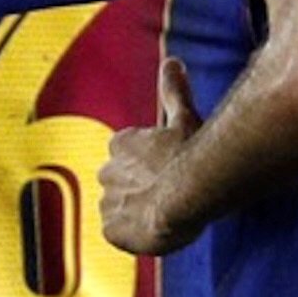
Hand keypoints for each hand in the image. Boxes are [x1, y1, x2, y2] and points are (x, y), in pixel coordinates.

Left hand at [94, 73, 197, 255]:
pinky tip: (156, 230)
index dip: (151, 166)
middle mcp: (106, 171)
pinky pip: (120, 234)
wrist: (188, 194)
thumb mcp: (184, 117)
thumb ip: (174, 91)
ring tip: (165, 214)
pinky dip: (135, 235)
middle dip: (141, 189)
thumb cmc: (190, 154)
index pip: (130, 156)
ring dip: (138, 212)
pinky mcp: (111, 230)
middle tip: (169, 194)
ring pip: (121, 209)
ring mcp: (107, 202)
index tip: (170, 171)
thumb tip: (173, 61)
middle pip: (122, 183)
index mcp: (120, 144)